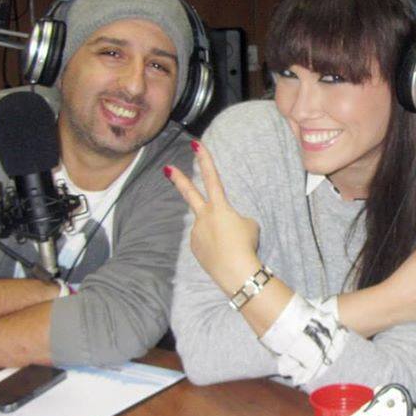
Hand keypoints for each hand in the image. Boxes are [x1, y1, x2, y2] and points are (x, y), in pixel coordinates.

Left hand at [166, 141, 261, 295]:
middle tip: (167, 169)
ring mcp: (196, 232)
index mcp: (219, 207)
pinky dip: (214, 246)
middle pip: (190, 193)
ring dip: (218, 234)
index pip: (212, 178)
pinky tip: (222, 254)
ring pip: (208, 228)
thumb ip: (233, 219)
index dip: (205, 160)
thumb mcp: (249, 225)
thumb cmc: (246, 245)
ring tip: (230, 247)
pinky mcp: (195, 248)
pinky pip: (206, 242)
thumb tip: (222, 226)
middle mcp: (204, 216)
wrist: (237, 271)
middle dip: (179, 179)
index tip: (195, 145)